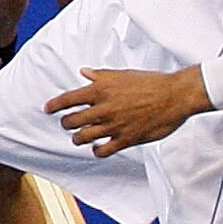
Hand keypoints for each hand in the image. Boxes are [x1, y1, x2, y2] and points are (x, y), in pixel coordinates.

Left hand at [46, 65, 211, 153]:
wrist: (175, 95)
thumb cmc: (151, 82)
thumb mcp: (122, 74)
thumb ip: (100, 76)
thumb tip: (85, 72)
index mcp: (99, 90)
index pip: (67, 99)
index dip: (53, 105)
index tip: (47, 109)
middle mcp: (103, 109)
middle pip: (70, 122)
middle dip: (66, 123)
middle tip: (68, 124)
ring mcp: (113, 125)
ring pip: (83, 137)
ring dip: (78, 138)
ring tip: (80, 137)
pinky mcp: (126, 139)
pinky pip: (103, 150)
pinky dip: (97, 151)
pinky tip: (97, 148)